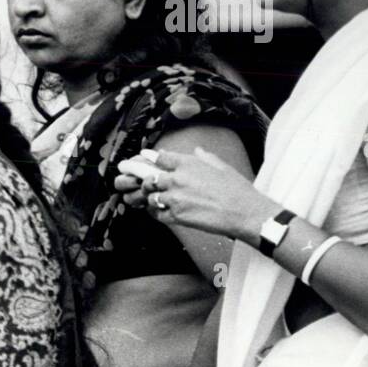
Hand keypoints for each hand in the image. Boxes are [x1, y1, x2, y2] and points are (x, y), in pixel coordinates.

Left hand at [114, 147, 274, 240]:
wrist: (245, 213)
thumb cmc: (237, 189)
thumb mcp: (221, 166)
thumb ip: (205, 157)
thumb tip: (196, 150)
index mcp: (188, 164)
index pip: (160, 157)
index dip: (149, 157)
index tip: (141, 156)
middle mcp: (177, 179)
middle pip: (146, 175)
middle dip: (134, 172)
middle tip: (123, 169)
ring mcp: (175, 198)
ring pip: (149, 195)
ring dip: (147, 195)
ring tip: (143, 195)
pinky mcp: (177, 216)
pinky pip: (156, 213)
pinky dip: (154, 211)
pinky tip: (155, 210)